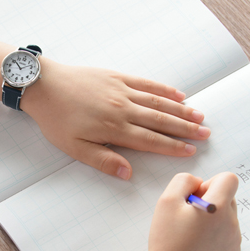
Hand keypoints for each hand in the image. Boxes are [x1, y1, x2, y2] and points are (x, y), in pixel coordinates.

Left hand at [21, 59, 209, 179]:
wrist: (43, 85)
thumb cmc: (56, 120)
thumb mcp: (74, 148)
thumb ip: (103, 160)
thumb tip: (128, 173)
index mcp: (114, 128)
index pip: (151, 140)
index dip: (173, 147)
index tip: (191, 151)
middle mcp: (123, 108)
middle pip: (162, 120)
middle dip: (186, 129)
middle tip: (206, 134)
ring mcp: (122, 90)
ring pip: (159, 101)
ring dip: (181, 109)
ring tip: (200, 116)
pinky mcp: (117, 77)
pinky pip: (146, 83)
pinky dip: (165, 89)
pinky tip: (179, 94)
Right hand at [145, 172, 240, 250]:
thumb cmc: (167, 242)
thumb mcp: (166, 202)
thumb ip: (183, 181)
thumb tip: (198, 182)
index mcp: (218, 208)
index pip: (229, 179)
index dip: (211, 182)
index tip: (196, 197)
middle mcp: (232, 223)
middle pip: (229, 197)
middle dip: (211, 200)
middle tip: (189, 216)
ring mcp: (235, 241)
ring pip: (228, 217)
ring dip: (213, 219)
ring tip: (191, 235)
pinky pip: (227, 235)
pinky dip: (214, 236)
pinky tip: (197, 248)